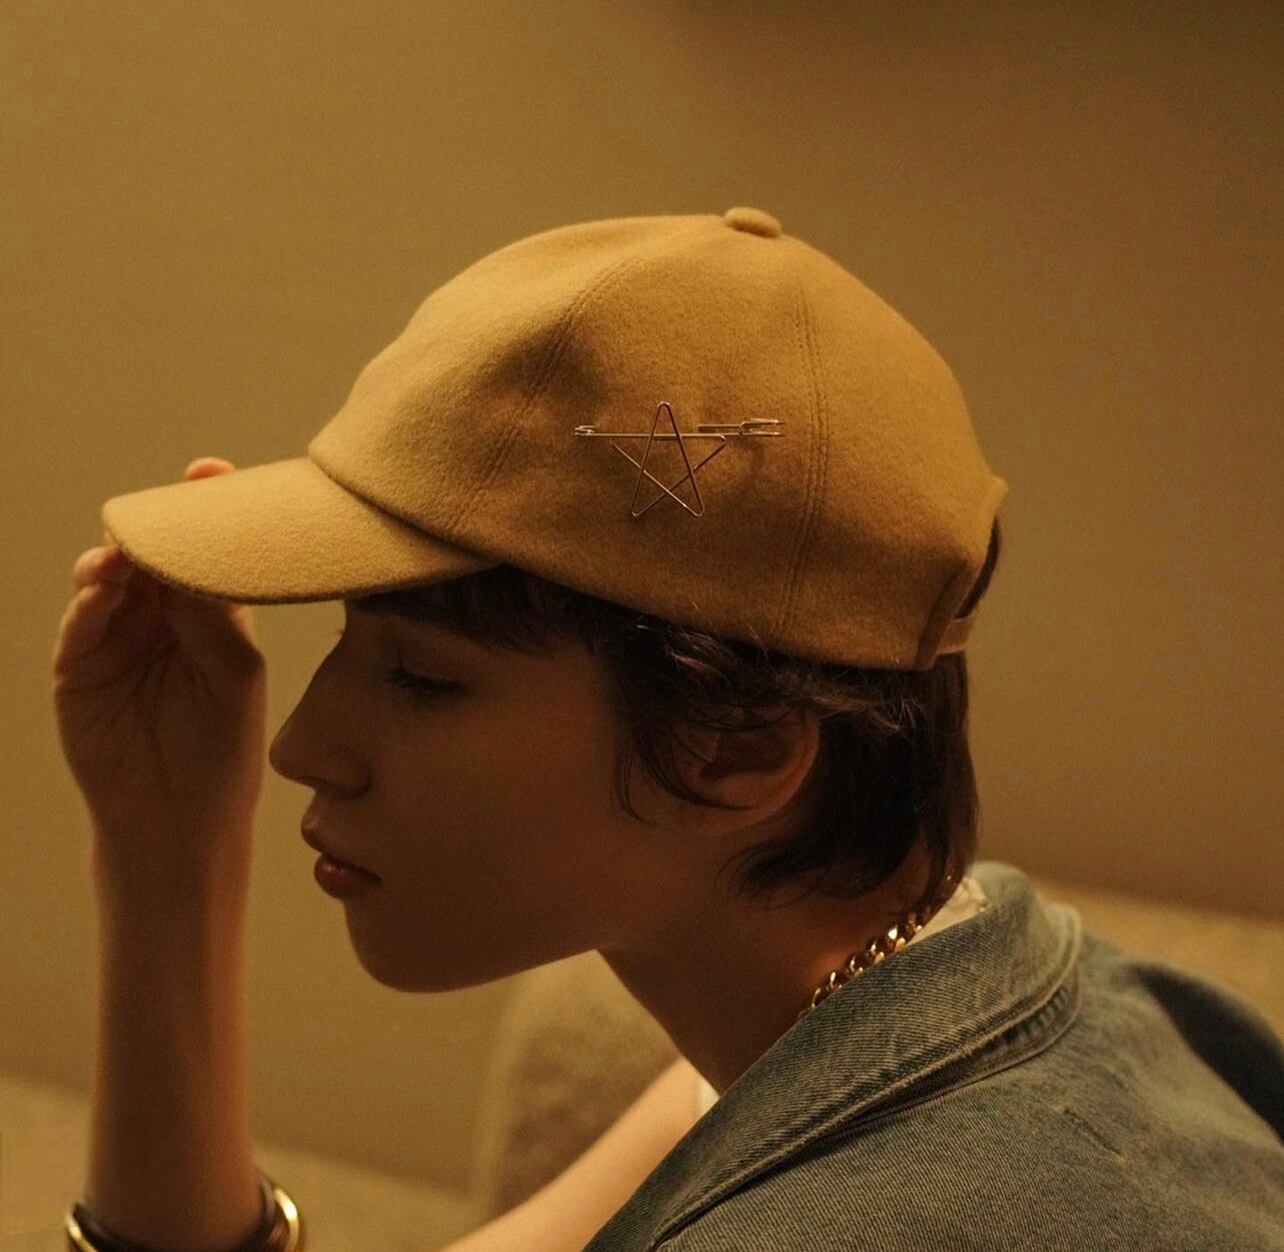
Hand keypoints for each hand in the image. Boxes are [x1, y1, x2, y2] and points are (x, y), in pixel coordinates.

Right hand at [51, 458, 266, 895]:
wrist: (178, 816)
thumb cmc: (223, 746)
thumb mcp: (233, 673)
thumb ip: (214, 614)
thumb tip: (191, 554)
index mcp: (210, 611)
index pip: (204, 550)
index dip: (203, 509)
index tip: (209, 471)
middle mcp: (161, 616)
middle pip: (151, 551)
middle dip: (155, 523)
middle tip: (166, 504)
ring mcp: (116, 636)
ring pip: (109, 576)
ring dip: (117, 556)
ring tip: (130, 551)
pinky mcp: (80, 665)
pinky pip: (81, 620)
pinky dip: (90, 599)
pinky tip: (103, 585)